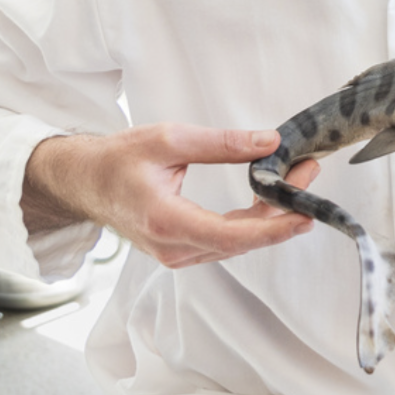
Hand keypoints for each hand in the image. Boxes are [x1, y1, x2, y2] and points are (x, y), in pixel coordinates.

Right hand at [23, 124, 317, 268]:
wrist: (85, 181)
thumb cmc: (119, 159)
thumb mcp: (170, 139)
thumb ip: (222, 143)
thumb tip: (270, 142)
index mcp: (166, 221)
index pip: (231, 235)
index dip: (273, 228)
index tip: (305, 215)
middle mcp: (172, 247)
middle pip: (242, 240)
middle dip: (282, 211)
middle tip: (309, 173)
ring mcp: (176, 254)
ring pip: (237, 244)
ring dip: (271, 215)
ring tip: (297, 178)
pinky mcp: (181, 250)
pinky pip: (225, 241)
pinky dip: (252, 221)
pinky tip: (270, 197)